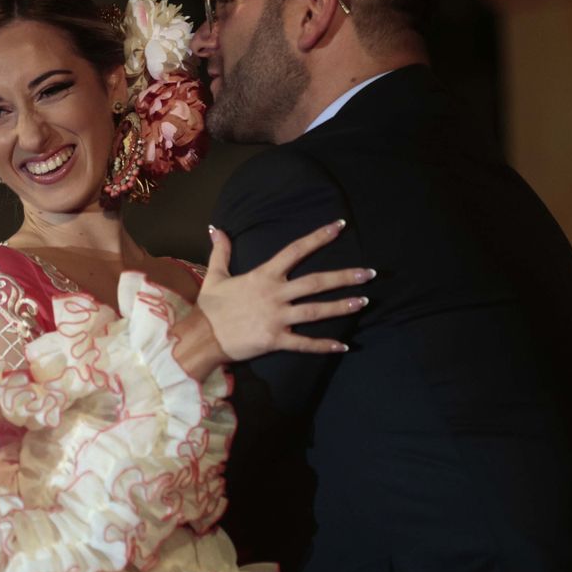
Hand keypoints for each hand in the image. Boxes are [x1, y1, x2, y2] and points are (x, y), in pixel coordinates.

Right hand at [196, 220, 372, 361]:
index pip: (295, 250)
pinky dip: (324, 345)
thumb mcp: (215, 275)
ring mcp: (277, 317)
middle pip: (316, 282)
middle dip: (345, 277)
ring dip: (342, 306)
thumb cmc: (210, 306)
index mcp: (264, 275)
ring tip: (364, 301)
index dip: (318, 237)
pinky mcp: (276, 339)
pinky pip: (305, 343)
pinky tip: (343, 345)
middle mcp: (275, 294)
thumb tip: (217, 228)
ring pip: (316, 310)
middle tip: (369, 273)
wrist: (202, 336)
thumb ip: (221, 251)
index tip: (339, 226)